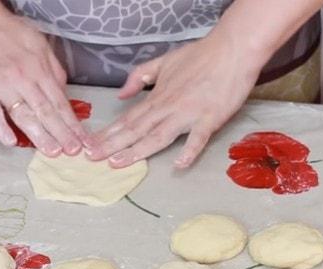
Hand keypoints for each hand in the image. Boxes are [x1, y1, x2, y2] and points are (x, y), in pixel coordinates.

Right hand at [0, 1, 85, 156]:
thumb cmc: (8, 32)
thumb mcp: (40, 44)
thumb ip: (54, 70)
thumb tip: (63, 93)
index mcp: (39, 70)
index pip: (60, 103)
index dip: (73, 124)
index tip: (83, 140)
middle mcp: (23, 80)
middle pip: (46, 112)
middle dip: (62, 134)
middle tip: (73, 151)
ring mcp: (1, 86)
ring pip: (23, 115)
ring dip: (39, 135)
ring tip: (51, 151)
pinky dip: (0, 127)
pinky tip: (10, 142)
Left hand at [85, 30, 266, 168]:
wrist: (232, 49)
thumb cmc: (201, 55)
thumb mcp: (165, 61)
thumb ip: (140, 76)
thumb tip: (121, 95)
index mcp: (158, 97)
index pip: (128, 119)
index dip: (108, 133)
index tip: (89, 145)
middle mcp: (168, 107)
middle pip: (136, 130)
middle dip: (111, 145)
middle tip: (92, 158)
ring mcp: (188, 114)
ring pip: (158, 136)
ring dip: (137, 150)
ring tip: (117, 162)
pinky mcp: (210, 118)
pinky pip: (198, 137)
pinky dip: (189, 151)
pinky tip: (179, 165)